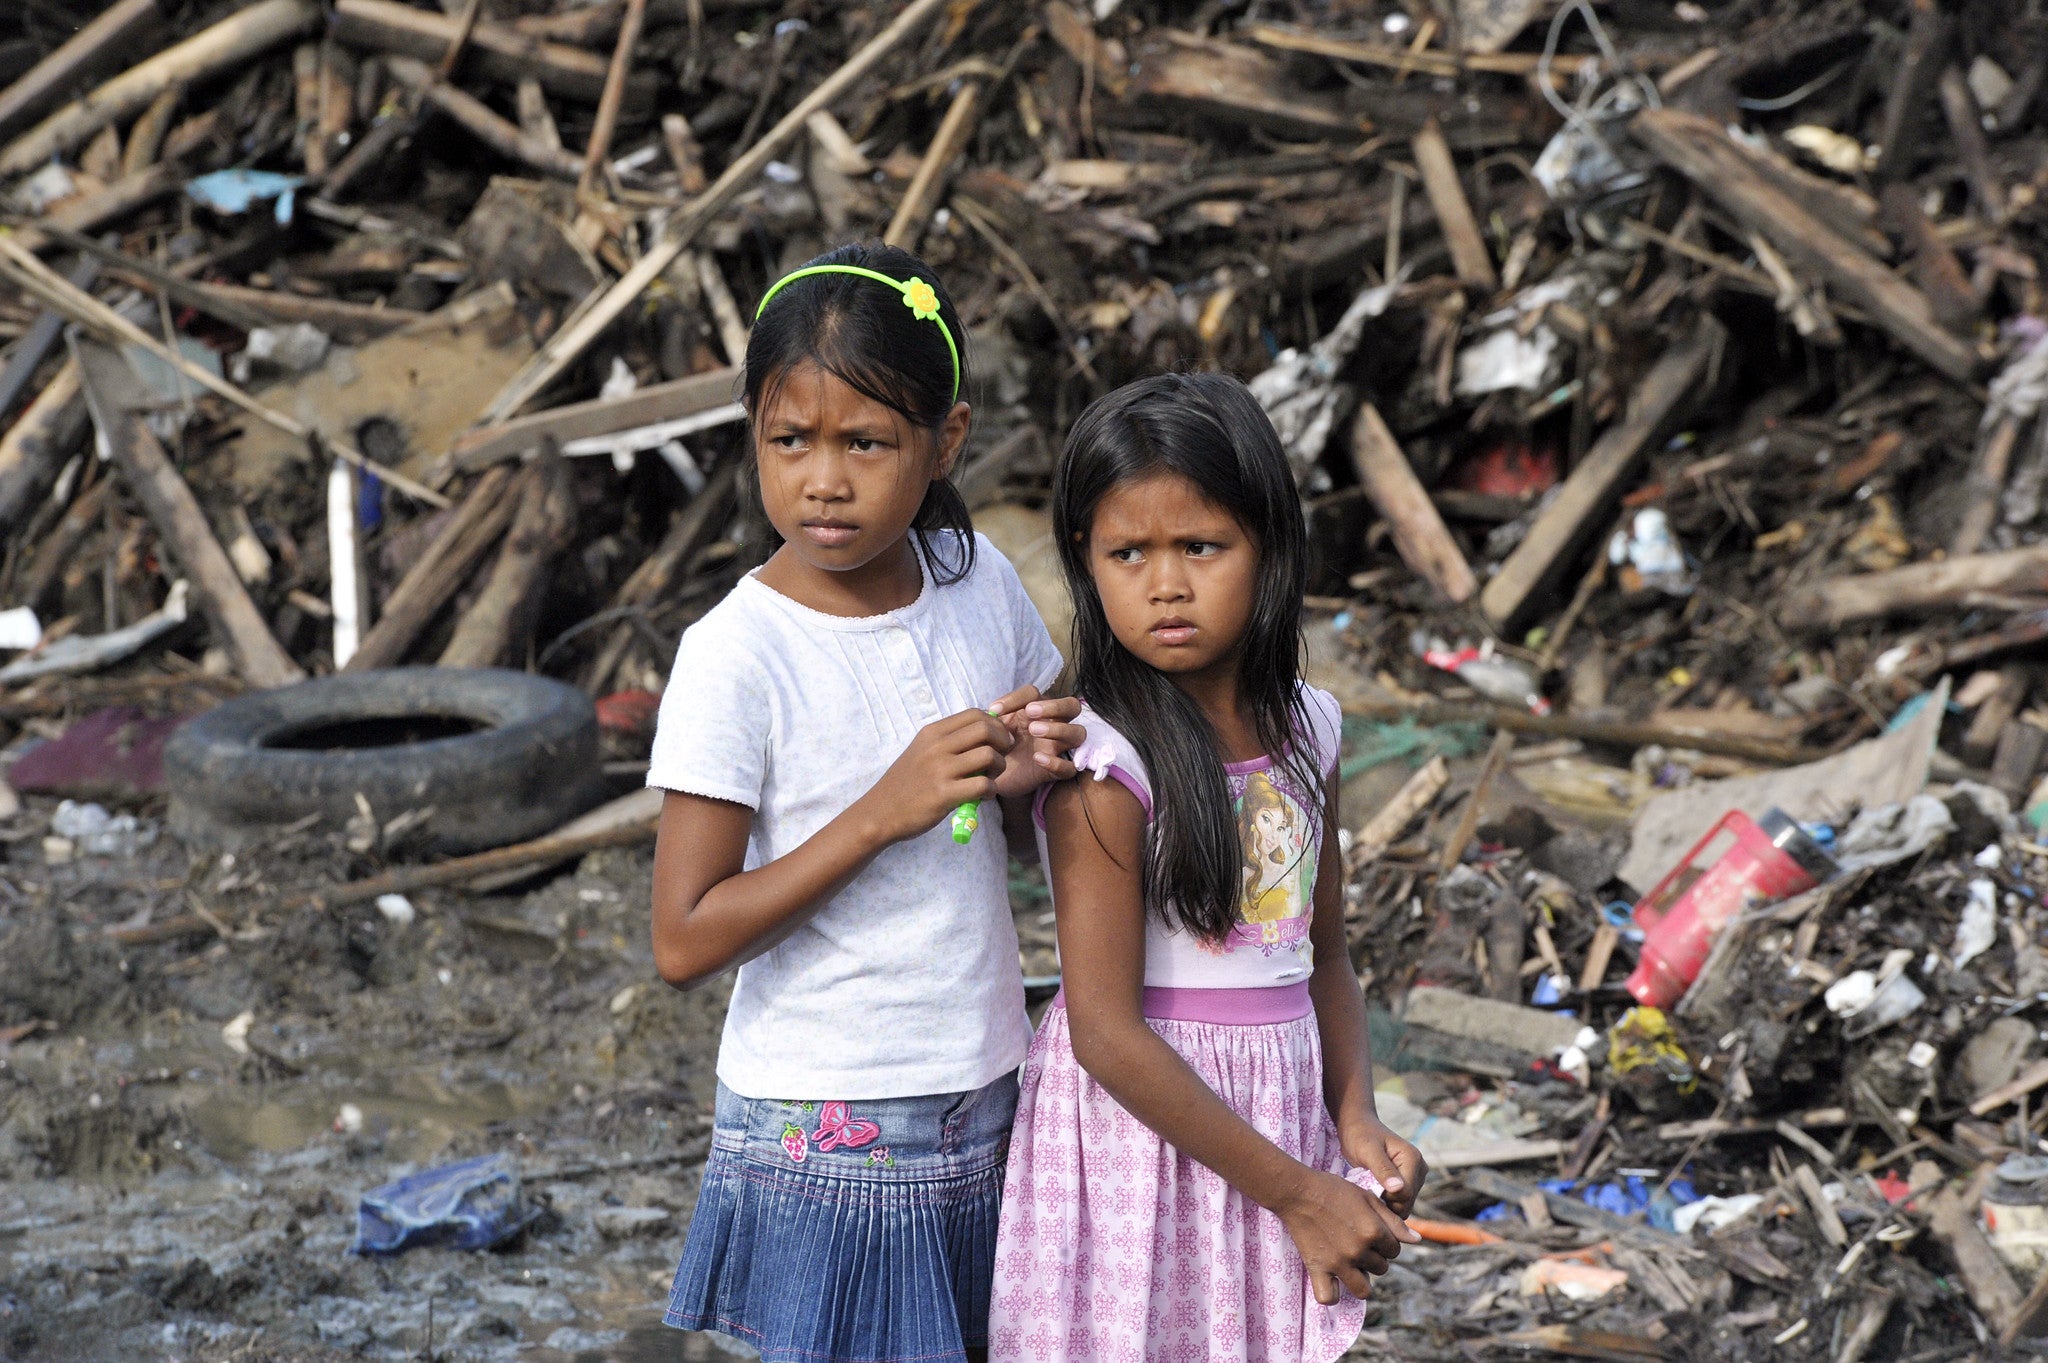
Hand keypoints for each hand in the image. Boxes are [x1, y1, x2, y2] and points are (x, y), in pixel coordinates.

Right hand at [858, 706, 1013, 843]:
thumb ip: (948, 741)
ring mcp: (940, 769)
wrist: (880, 812)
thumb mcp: (921, 751)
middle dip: (1002, 742)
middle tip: (1000, 758)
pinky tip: (983, 796)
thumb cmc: (906, 783)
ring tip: (991, 778)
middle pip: (986, 729)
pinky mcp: (944, 794)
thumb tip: (984, 731)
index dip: (994, 724)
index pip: (974, 713)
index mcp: (932, 732)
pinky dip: (991, 791)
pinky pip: (983, 785)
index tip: (996, 740)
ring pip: (989, 756)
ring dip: (999, 767)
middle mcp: (936, 746)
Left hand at [989, 687, 1086, 798]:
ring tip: (1034, 731)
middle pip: (1072, 706)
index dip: (1017, 698)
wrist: (995, 776)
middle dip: (1055, 706)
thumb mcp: (993, 730)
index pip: (1035, 694)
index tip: (995, 711)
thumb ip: (995, 719)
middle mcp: (1052, 725)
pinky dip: (1057, 762)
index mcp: (1035, 712)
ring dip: (1059, 729)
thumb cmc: (998, 747)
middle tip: (1030, 712)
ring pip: (1079, 733)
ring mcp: (1057, 748)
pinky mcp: (1056, 772)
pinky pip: (1069, 768)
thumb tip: (994, 711)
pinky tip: (1037, 758)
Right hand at [1276, 1167, 1420, 1305]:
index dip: (1386, 1241)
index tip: (1371, 1230)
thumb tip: (1418, 1240)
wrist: (1298, 1191)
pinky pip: (1328, 1297)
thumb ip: (1394, 1221)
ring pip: (1363, 1289)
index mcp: (1373, 1231)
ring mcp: (1338, 1262)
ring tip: (1352, 1263)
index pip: (1395, 1249)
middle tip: (1358, 1240)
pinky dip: (1332, 1294)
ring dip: (1361, 1277)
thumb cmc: (1334, 1190)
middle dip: (1374, 1256)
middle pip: (1381, 1268)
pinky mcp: (1317, 1268)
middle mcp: (1358, 1250)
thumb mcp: (1368, 1198)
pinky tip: (1334, 1281)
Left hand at [1340, 1115, 1426, 1219]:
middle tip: (1366, 1187)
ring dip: (1386, 1201)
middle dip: (1386, 1200)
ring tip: (1369, 1187)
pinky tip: (1374, 1189)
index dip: (1386, 1196)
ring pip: (1404, 1203)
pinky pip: (1401, 1200)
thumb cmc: (1360, 1135)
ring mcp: (1416, 1176)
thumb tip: (1398, 1189)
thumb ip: (1383, 1169)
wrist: (1358, 1126)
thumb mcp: (1367, 1151)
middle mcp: (1420, 1168)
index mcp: (1413, 1159)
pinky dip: (1387, 1200)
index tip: (1367, 1186)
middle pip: (1407, 1201)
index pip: (1406, 1194)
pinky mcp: (1408, 1181)